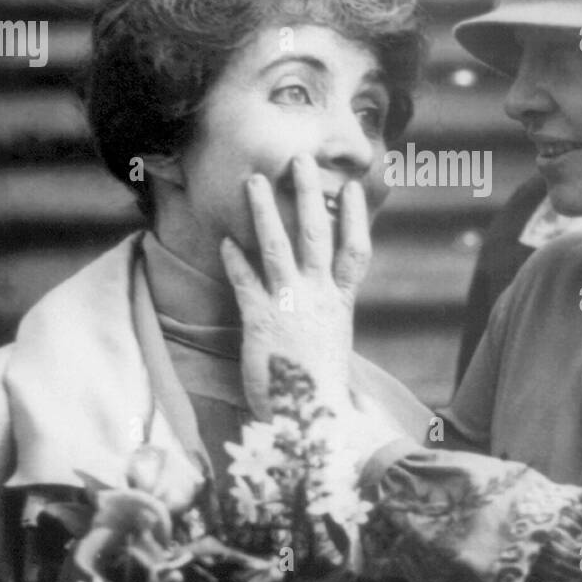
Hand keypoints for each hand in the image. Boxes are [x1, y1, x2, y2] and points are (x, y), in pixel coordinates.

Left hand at [219, 154, 369, 417]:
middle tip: (300, 160)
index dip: (355, 217)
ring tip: (254, 180)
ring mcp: (291, 306)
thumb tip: (326, 302)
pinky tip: (225, 240)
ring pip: (278, 247)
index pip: (355, 252)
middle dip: (309, 195)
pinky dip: (236, 259)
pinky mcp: (262, 321)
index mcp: (340, 304)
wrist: (309, 421)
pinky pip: (246, 281)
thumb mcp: (331, 346)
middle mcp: (319, 298)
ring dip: (265, 211)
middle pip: (316, 235)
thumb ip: (326, 317)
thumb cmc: (320, 389)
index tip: (351, 187)